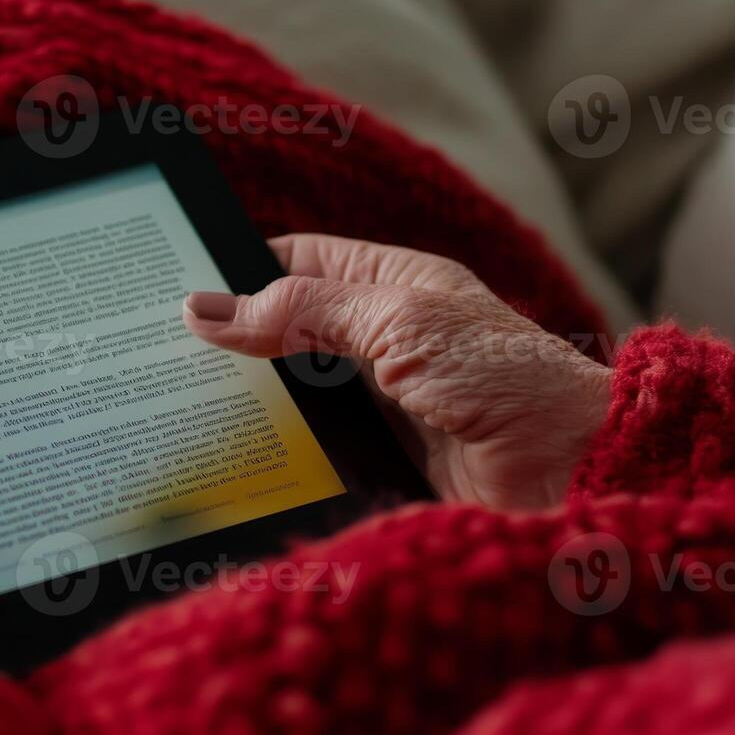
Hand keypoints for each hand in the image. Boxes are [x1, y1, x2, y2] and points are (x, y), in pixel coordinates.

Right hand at [183, 234, 610, 509]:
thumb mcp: (397, 323)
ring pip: (294, 393)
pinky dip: (278, 453)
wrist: (573, 474)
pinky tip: (235, 461)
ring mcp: (381, 400)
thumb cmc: (505, 378)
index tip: (174, 289)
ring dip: (250, 404)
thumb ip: (302, 311)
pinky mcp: (381, 458)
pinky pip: (314, 447)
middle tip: (162, 359)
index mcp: (392, 282)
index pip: (296, 261)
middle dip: (232, 342)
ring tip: (180, 411)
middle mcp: (383, 337)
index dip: (239, 270)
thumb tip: (207, 307)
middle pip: (286, 330)